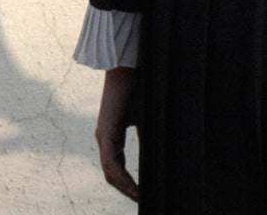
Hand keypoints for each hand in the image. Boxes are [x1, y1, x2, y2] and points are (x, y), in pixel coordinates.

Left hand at [96, 66, 138, 200]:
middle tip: (143, 201)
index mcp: (113, 134)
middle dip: (127, 190)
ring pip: (111, 173)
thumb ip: (149, 134)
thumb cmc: (140, 84)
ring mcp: (103, 136)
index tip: (144, 194)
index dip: (130, 183)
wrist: (130, 64)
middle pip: (113, 175)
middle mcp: (105, 138)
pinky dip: (123, 179)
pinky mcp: (106, 132)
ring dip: (125, 188)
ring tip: (140, 198)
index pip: (119, 167)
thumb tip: (162, 150)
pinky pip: (112, 164)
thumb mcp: (147, 115)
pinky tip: (135, 187)